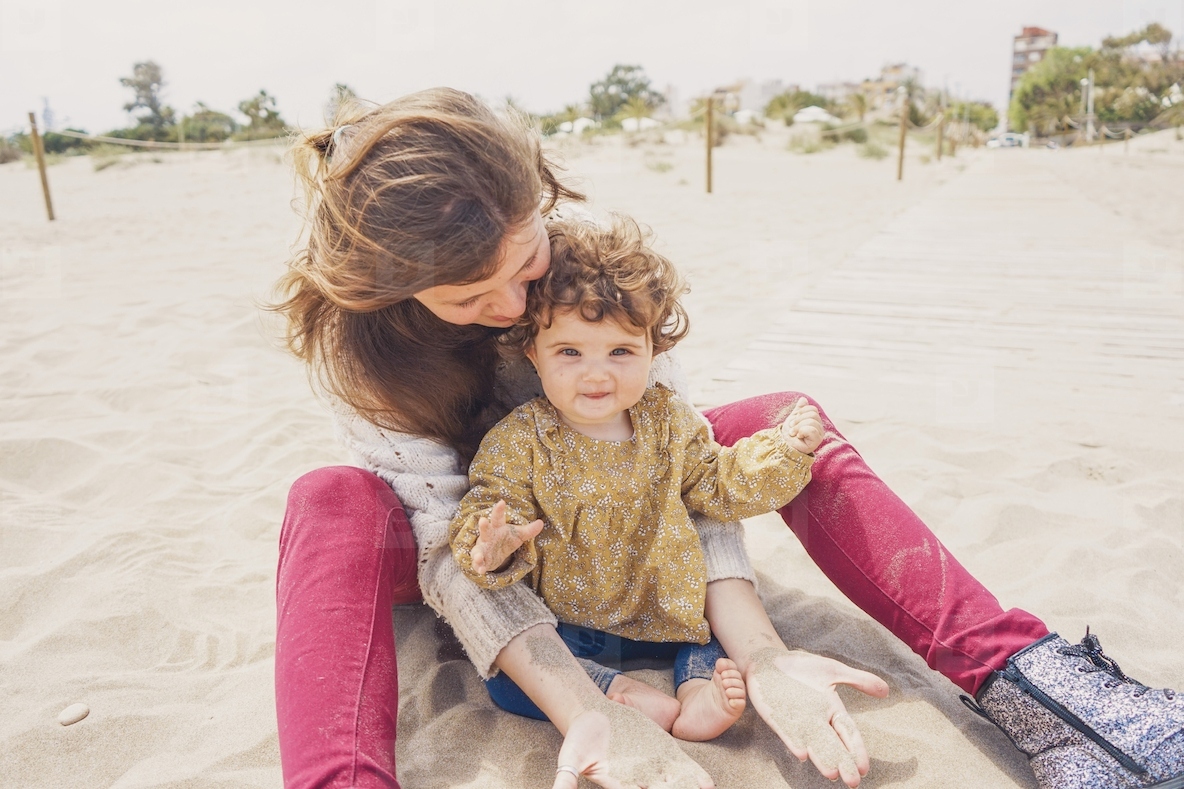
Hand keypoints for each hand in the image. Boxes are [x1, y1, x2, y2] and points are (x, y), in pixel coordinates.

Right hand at [470, 500, 543, 574]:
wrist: (495, 555)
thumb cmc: (506, 540)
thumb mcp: (518, 535)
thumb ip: (529, 530)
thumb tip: (541, 523)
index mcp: (497, 528)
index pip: (498, 518)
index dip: (499, 510)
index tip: (502, 502)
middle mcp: (488, 537)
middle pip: (485, 530)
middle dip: (484, 526)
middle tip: (483, 520)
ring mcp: (483, 549)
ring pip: (478, 550)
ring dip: (477, 553)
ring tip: (479, 557)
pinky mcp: (481, 561)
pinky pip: (477, 564)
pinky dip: (479, 567)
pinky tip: (481, 570)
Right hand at [552, 700, 714, 788]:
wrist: (593, 715)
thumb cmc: (579, 739)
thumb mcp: (569, 758)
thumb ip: (564, 780)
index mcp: (618, 784)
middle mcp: (637, 780)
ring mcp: (652, 766)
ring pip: (673, 782)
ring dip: (686, 787)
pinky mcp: (661, 751)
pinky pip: (680, 765)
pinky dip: (692, 774)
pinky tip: (705, 782)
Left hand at [744, 648, 888, 787]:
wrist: (768, 660)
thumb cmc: (801, 667)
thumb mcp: (833, 670)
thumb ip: (858, 680)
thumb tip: (887, 691)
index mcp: (832, 710)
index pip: (848, 733)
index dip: (856, 750)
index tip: (864, 768)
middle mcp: (817, 720)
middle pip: (833, 745)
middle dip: (843, 762)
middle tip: (852, 782)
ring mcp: (797, 720)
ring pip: (812, 743)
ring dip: (821, 759)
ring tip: (832, 774)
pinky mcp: (777, 717)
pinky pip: (787, 732)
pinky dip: (794, 742)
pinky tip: (802, 754)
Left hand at [780, 397, 822, 454]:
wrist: (782, 445)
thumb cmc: (788, 433)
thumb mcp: (793, 418)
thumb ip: (799, 410)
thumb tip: (803, 399)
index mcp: (815, 421)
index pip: (813, 409)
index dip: (801, 412)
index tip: (794, 420)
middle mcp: (819, 428)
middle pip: (813, 414)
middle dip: (799, 419)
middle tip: (792, 427)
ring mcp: (819, 435)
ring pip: (812, 421)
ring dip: (798, 426)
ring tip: (793, 433)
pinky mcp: (816, 442)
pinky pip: (812, 430)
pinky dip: (802, 431)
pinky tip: (798, 436)